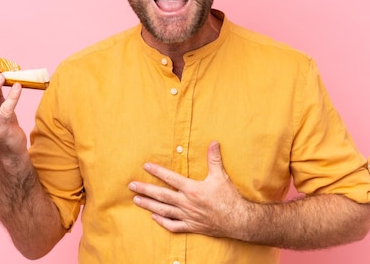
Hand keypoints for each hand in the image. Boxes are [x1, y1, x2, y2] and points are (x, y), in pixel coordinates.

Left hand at [128, 141, 247, 237]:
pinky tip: (154, 217)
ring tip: (136, 200)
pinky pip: (173, 226)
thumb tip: (213, 142)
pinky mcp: (191, 226)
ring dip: (149, 205)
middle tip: (131, 186)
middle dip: (145, 189)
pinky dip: (162, 222)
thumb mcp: (221, 176)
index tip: (146, 166)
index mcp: (192, 189)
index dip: (157, 171)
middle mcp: (186, 203)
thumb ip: (214, 159)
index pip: (170, 178)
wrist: (238, 220)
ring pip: (163, 210)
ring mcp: (187, 216)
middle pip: (161, 195)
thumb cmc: (229, 198)